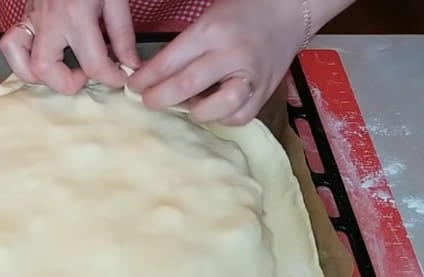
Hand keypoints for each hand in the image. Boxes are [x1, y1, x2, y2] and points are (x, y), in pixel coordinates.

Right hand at [0, 0, 141, 94]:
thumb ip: (122, 35)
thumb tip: (130, 65)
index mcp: (77, 16)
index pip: (93, 64)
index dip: (111, 79)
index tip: (121, 78)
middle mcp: (50, 22)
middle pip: (47, 71)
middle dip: (69, 84)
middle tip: (87, 74)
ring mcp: (32, 19)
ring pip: (22, 63)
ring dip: (41, 77)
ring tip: (62, 71)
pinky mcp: (24, 16)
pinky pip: (11, 45)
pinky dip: (22, 60)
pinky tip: (43, 59)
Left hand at [127, 0, 305, 125]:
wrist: (289, 9)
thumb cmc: (243, 10)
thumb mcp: (208, 18)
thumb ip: (184, 46)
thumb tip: (154, 75)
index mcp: (213, 31)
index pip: (170, 61)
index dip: (147, 79)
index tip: (134, 87)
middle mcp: (232, 54)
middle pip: (187, 86)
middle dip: (160, 98)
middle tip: (148, 102)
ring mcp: (251, 76)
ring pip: (217, 108)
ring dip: (195, 112)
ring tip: (187, 105)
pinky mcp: (265, 91)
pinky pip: (239, 117)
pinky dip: (222, 118)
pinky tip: (213, 110)